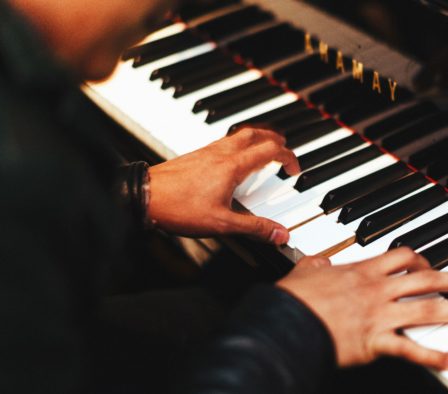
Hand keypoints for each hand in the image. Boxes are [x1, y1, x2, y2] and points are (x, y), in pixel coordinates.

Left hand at [147, 127, 300, 243]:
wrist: (145, 197)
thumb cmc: (179, 208)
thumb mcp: (222, 223)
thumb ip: (254, 228)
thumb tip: (280, 233)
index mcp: (233, 166)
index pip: (270, 150)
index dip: (287, 157)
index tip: (294, 168)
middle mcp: (221, 153)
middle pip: (256, 133)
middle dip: (274, 139)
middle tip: (284, 148)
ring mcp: (207, 152)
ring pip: (239, 134)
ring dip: (257, 138)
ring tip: (263, 149)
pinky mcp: (196, 155)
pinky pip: (224, 142)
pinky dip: (239, 144)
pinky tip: (233, 160)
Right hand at [277, 248, 447, 369]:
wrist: (286, 324)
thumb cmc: (294, 300)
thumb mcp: (305, 271)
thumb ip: (317, 264)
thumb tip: (320, 261)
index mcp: (363, 271)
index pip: (403, 257)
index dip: (424, 260)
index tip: (432, 266)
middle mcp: (378, 290)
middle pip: (428, 280)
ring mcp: (380, 316)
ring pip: (429, 310)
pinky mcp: (375, 342)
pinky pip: (411, 349)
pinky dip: (433, 357)